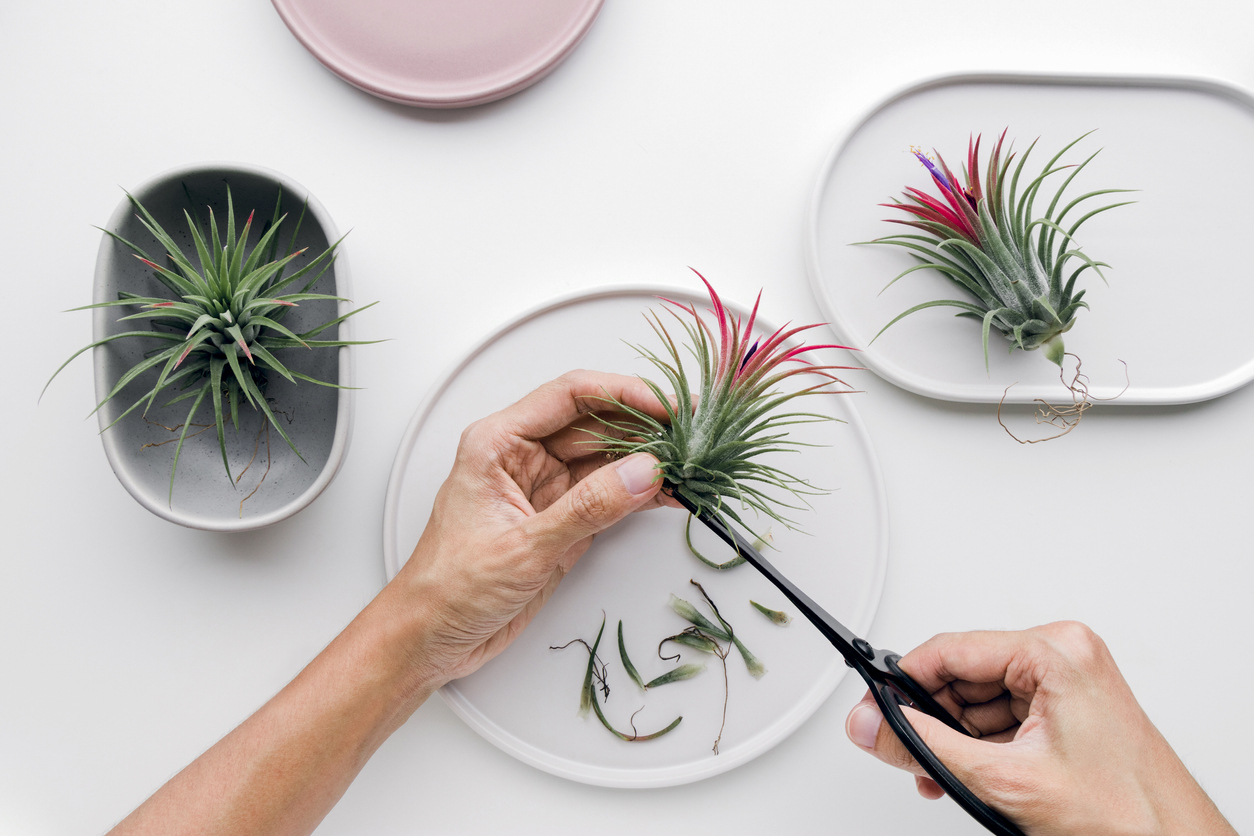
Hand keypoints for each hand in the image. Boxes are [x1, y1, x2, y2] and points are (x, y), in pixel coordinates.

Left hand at [394, 369, 670, 686]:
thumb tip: (641, 473)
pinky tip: (670, 494)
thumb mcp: (523, 547)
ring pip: (609, 458)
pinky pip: (611, 495)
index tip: (663, 407)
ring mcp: (546, 488)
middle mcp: (523, 457)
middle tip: (691, 435)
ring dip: (649, 460)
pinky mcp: (563, 518)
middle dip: (645, 427)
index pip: (569, 396)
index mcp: (498, 443)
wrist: (432, 637)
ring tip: (690, 465)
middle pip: (596, 423)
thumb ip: (587, 509)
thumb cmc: (449, 587)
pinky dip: (641, 494)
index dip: (622, 394)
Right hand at [845, 622, 1234, 834]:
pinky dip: (981, 744)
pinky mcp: (1068, 705)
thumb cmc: (1124, 815)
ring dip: (955, 738)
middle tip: (909, 755)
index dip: (903, 683)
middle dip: (933, 720)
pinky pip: (1003, 713)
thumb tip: (873, 725)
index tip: (874, 710)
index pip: (952, 649)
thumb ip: (925, 747)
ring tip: (947, 776)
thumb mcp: (1004, 779)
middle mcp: (1064, 655)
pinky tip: (974, 773)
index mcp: (1056, 652)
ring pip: (978, 698)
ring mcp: (1068, 679)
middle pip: (963, 674)